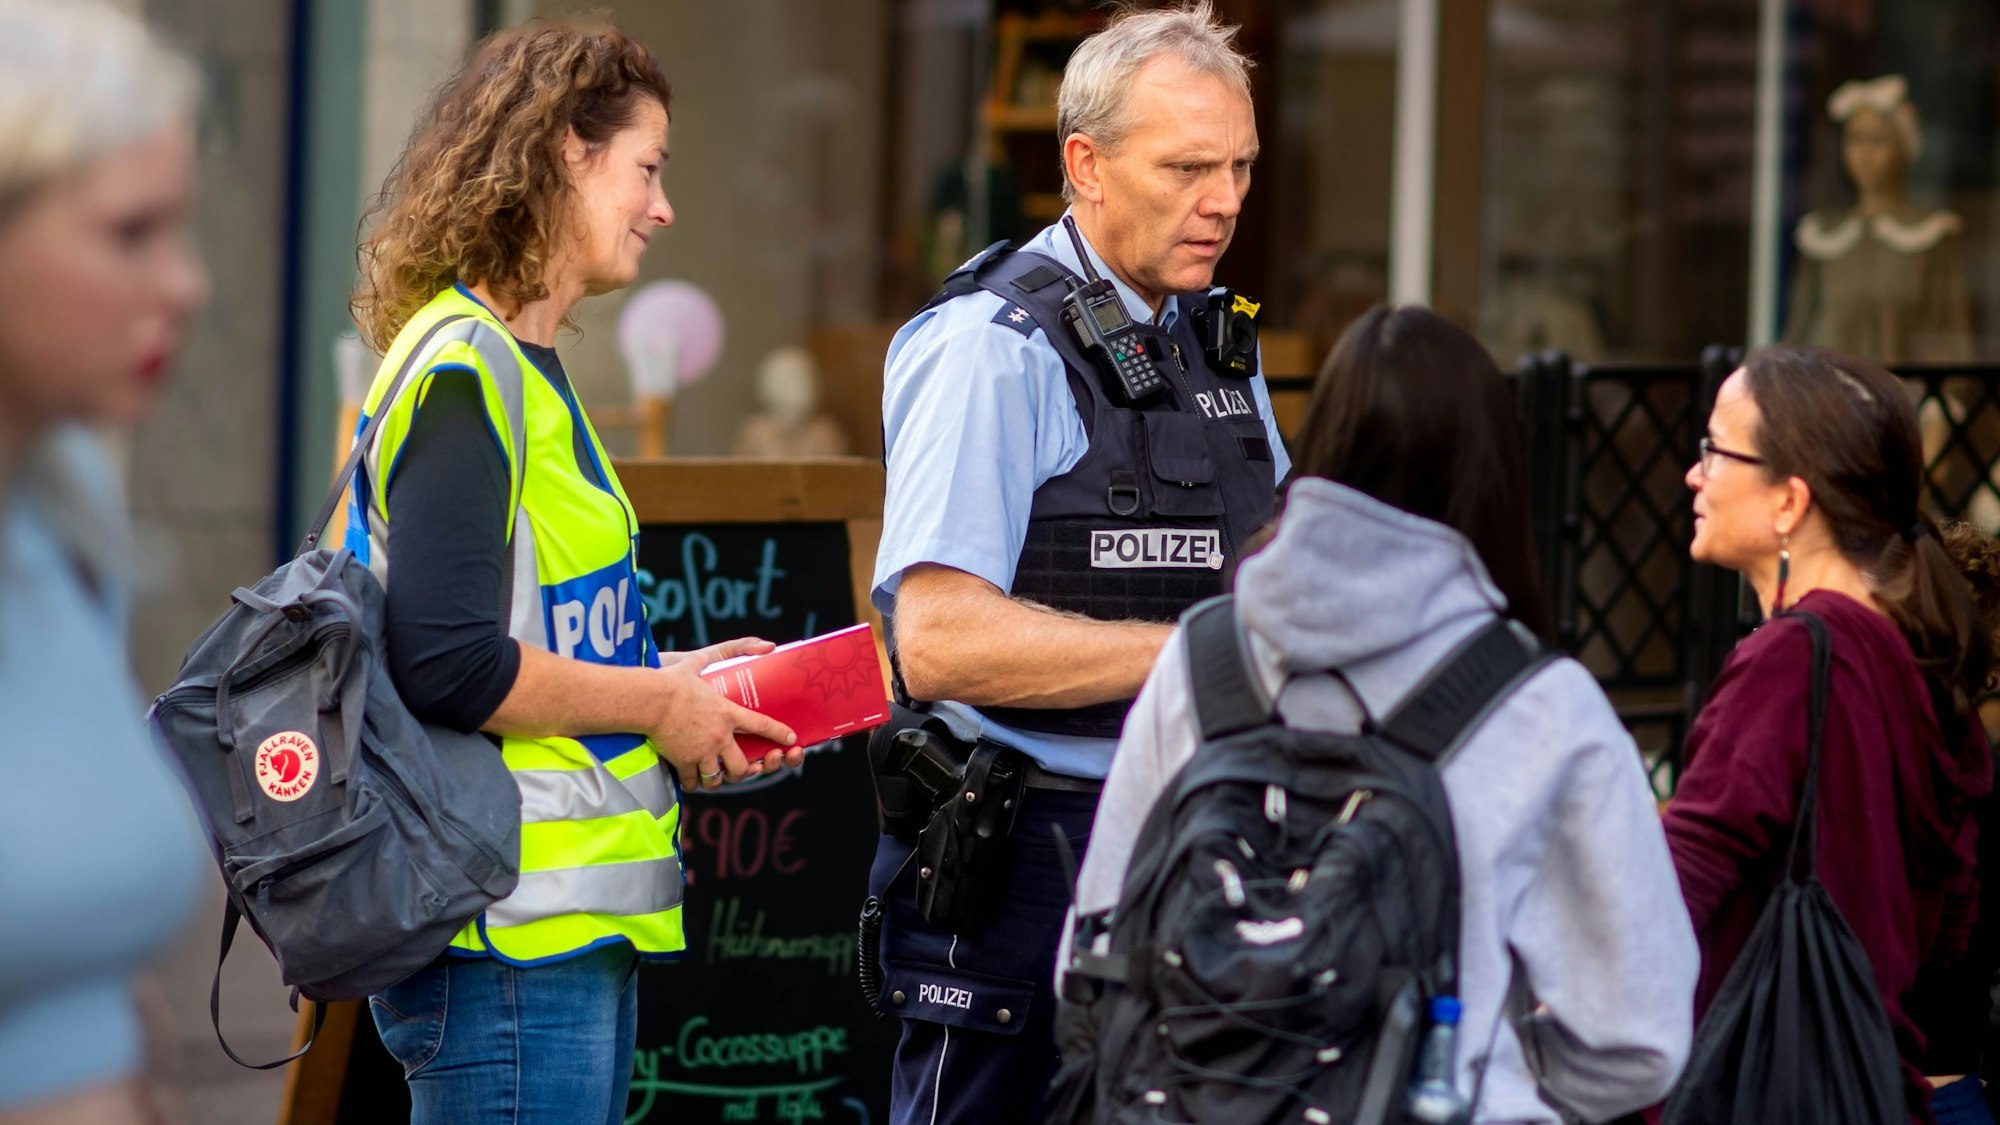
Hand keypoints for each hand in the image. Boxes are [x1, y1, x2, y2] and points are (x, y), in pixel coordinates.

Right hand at [648, 640, 795, 790]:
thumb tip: (716, 650)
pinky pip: (692, 782)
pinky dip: (692, 783)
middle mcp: (720, 736)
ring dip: (716, 780)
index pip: (763, 725)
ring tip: (712, 777)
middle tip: (739, 770)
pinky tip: (690, 780)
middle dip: (744, 772)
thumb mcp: (695, 664)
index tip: (791, 739)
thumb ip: (711, 657)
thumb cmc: (670, 681)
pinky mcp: (684, 761)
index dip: (779, 734)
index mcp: (728, 713)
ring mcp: (703, 751)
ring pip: (718, 779)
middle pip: (742, 766)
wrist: (650, 700)